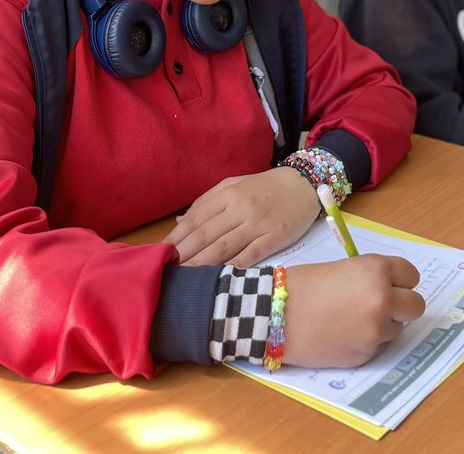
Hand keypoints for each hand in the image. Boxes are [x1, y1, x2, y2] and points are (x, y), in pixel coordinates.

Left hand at [162, 167, 319, 266]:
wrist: (304, 184)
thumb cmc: (264, 187)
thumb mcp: (234, 185)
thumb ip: (207, 202)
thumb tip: (180, 223)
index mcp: (228, 193)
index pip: (195, 219)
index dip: (176, 239)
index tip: (160, 255)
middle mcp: (240, 208)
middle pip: (205, 236)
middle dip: (183, 256)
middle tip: (166, 273)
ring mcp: (258, 224)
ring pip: (223, 248)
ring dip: (201, 266)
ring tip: (184, 280)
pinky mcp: (275, 237)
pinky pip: (249, 256)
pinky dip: (231, 268)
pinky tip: (217, 280)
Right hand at [283, 255, 425, 366]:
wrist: (278, 315)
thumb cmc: (306, 285)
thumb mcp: (346, 268)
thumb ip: (372, 277)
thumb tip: (392, 288)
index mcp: (377, 271)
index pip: (411, 275)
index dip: (400, 280)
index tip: (390, 284)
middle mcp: (382, 300)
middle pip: (416, 305)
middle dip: (402, 305)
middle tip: (382, 305)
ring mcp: (376, 330)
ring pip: (397, 327)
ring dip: (383, 324)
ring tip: (352, 319)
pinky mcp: (366, 354)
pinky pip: (380, 346)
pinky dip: (368, 341)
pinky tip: (344, 334)